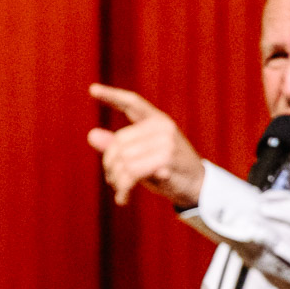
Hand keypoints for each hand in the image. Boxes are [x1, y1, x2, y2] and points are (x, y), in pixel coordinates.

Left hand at [87, 83, 205, 207]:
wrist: (197, 188)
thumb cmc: (167, 171)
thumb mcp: (142, 157)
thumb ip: (119, 146)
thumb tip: (91, 135)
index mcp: (157, 121)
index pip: (132, 103)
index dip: (112, 96)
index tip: (92, 89)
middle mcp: (162, 127)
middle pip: (119, 142)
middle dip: (110, 164)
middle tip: (112, 181)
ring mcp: (166, 141)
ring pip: (123, 160)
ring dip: (117, 180)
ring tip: (120, 191)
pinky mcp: (166, 159)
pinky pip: (132, 173)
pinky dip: (123, 189)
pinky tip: (123, 199)